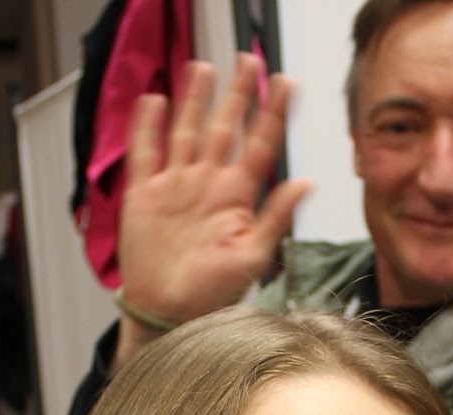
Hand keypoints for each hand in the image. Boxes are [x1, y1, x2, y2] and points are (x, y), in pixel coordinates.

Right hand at [113, 53, 312, 369]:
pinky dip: (148, 126)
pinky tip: (155, 100)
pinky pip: (146, 153)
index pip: (260, 145)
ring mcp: (176, 187)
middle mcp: (208, 185)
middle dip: (237, 95)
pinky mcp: (145, 195)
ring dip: (194, 101)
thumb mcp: (254, 257)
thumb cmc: (212, 295)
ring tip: (204, 68)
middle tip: (249, 60)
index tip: (287, 84)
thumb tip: (307, 182)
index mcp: (236, 197)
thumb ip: (278, 217)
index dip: (273, 114)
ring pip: (186, 132)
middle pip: (224, 128)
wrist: (169, 315)